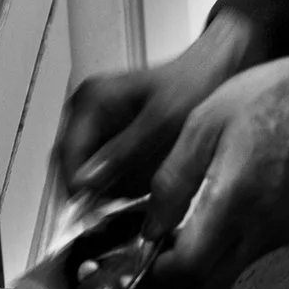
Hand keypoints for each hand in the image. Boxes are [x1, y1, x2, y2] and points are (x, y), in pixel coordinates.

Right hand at [52, 10, 268, 210]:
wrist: (219, 68)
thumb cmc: (195, 83)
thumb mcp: (162, 121)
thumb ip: (123, 151)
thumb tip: (85, 181)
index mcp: (91, 101)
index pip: (68, 155)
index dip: (77, 191)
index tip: (92, 218)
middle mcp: (88, 112)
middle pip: (74, 167)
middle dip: (92, 194)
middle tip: (114, 220)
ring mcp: (101, 125)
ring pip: (91, 173)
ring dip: (108, 192)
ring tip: (135, 205)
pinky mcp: (117, 138)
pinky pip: (109, 170)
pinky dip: (123, 186)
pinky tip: (144, 193)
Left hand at [144, 35, 288, 288]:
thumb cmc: (271, 96)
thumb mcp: (205, 123)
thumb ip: (173, 179)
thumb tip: (152, 225)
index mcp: (232, 201)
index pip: (189, 270)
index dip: (159, 275)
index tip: (143, 263)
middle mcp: (260, 227)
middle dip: (181, 281)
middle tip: (162, 254)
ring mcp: (283, 230)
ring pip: (234, 269)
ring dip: (208, 259)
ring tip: (191, 221)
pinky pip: (255, 248)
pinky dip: (233, 241)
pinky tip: (228, 204)